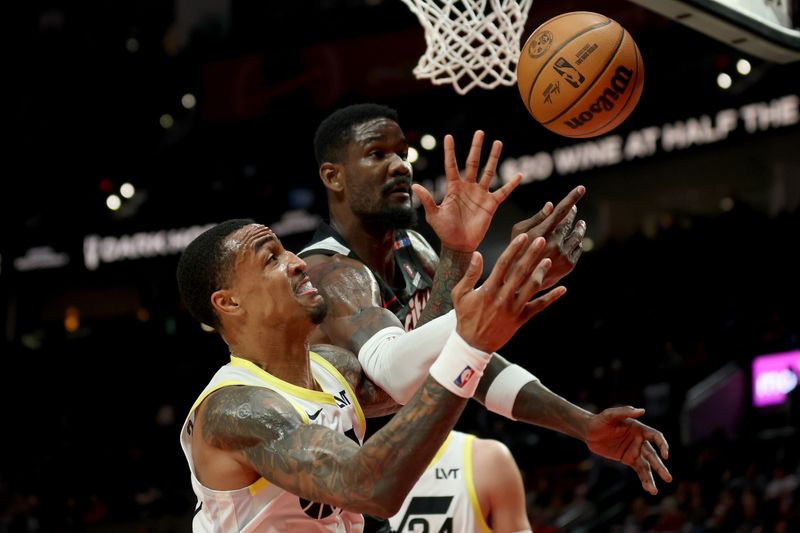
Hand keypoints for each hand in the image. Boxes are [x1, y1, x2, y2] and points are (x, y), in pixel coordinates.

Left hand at [413, 131, 520, 251]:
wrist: (459, 245)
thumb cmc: (444, 231)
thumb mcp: (433, 215)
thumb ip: (428, 200)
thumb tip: (416, 185)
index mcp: (453, 187)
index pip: (451, 165)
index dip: (450, 151)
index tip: (449, 136)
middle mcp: (468, 187)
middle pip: (473, 162)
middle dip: (476, 147)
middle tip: (480, 132)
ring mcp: (480, 194)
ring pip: (488, 172)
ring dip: (493, 158)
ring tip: (498, 142)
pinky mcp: (491, 204)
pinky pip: (503, 192)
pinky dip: (511, 184)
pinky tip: (519, 175)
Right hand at [451, 234, 566, 352]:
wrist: (473, 344)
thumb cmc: (465, 316)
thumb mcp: (460, 294)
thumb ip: (470, 274)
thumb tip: (477, 254)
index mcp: (488, 289)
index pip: (503, 264)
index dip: (514, 249)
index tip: (523, 236)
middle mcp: (502, 298)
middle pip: (520, 272)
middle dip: (531, 255)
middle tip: (541, 240)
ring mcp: (513, 309)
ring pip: (531, 288)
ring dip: (541, 273)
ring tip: (548, 260)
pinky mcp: (521, 319)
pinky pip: (539, 307)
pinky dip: (551, 298)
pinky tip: (562, 289)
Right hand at [510, 185, 586, 289]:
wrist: (520, 283)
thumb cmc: (515, 251)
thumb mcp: (518, 232)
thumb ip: (536, 218)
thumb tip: (551, 205)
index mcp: (542, 231)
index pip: (561, 210)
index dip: (572, 198)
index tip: (581, 188)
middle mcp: (555, 242)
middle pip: (570, 222)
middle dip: (573, 213)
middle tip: (573, 209)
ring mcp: (563, 254)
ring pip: (578, 235)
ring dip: (579, 227)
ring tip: (579, 224)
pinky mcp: (569, 265)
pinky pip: (578, 248)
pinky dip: (577, 242)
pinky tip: (574, 240)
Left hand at [585, 406, 671, 494]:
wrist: (588, 432)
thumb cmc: (600, 420)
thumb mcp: (610, 415)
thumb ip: (625, 412)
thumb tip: (642, 410)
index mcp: (639, 429)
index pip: (655, 437)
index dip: (662, 445)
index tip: (665, 455)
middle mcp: (640, 441)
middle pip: (653, 455)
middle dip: (660, 467)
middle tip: (668, 478)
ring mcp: (634, 451)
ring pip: (647, 466)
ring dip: (651, 478)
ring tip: (654, 491)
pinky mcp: (628, 459)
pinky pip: (638, 470)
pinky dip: (643, 479)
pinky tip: (648, 488)